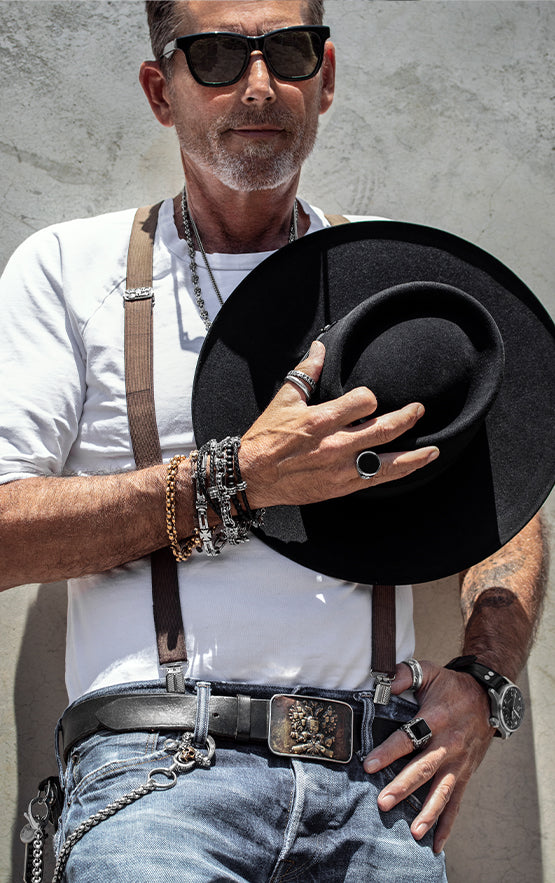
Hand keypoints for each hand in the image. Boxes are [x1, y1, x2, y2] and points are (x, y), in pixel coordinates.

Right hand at [240, 340, 439, 508]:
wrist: (252, 476)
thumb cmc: (266, 437)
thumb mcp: (283, 401)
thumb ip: (306, 373)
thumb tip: (319, 348)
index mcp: (320, 420)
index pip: (363, 401)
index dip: (370, 397)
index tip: (368, 399)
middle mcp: (334, 446)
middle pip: (383, 430)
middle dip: (407, 418)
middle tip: (418, 410)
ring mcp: (340, 469)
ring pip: (387, 462)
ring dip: (415, 455)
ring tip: (434, 449)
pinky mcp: (340, 487)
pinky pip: (377, 480)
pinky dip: (399, 472)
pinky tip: (413, 466)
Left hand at [363, 661, 494, 852]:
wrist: (487, 697)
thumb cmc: (452, 685)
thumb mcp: (430, 672)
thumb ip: (404, 675)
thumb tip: (383, 683)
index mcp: (436, 718)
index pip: (409, 737)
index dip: (388, 751)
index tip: (368, 764)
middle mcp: (448, 744)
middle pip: (424, 768)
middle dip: (404, 787)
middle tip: (383, 803)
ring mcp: (458, 762)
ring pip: (442, 791)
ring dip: (428, 813)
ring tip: (413, 832)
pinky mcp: (464, 774)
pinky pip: (456, 803)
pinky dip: (447, 824)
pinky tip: (436, 845)